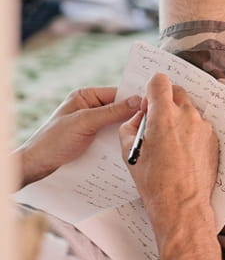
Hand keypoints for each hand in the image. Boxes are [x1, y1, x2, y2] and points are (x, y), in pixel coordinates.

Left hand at [17, 87, 140, 186]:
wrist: (37, 165)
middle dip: (133, 116)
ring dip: (128, 131)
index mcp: (86, 96)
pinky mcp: (94, 140)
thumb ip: (111, 111)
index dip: (134, 99)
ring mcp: (93, 124)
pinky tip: (130, 146)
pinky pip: (113, 137)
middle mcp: (91, 108)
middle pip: (120, 109)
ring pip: (118, 125)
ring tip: (144, 135)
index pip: (117, 93)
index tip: (152, 104)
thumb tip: (137, 101)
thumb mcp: (84, 122)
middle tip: (153, 122)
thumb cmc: (52, 140)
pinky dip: (121, 141)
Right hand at [118, 74, 218, 227]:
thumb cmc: (153, 181)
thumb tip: (139, 118)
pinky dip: (191, 133)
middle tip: (157, 122)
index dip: (151, 91)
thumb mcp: (129, 152)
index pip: (160, 81)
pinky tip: (183, 153)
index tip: (148, 106)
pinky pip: (200, 127)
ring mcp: (203, 127)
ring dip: (179, 119)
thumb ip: (130, 126)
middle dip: (166, 102)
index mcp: (164, 114)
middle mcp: (187, 115)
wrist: (182, 204)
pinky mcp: (213, 139)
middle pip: (177, 92)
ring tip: (170, 144)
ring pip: (189, 111)